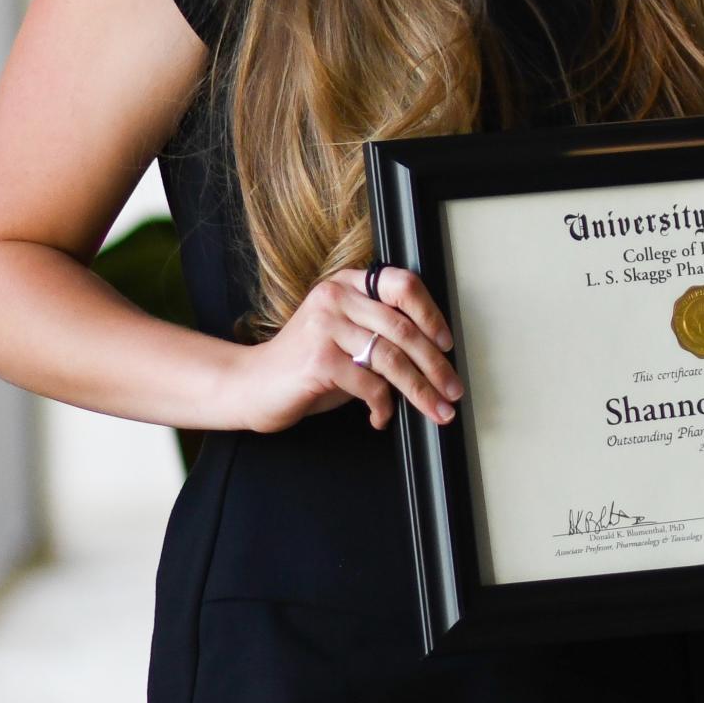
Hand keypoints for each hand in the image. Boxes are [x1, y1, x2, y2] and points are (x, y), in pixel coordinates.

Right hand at [218, 264, 459, 432]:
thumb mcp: (346, 338)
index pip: (403, 285)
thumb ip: (381, 335)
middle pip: (403, 329)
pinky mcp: (318, 360)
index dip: (431, 315)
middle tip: (452, 390)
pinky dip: (383, 406)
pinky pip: (369, 385)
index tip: (447, 345)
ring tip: (435, 410)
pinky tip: (381, 417)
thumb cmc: (304, 364)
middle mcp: (336, 297)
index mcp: (347, 284)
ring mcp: (325, 326)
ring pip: (391, 360)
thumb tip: (434, 357)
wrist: (251, 385)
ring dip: (420, 391)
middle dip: (435, 366)